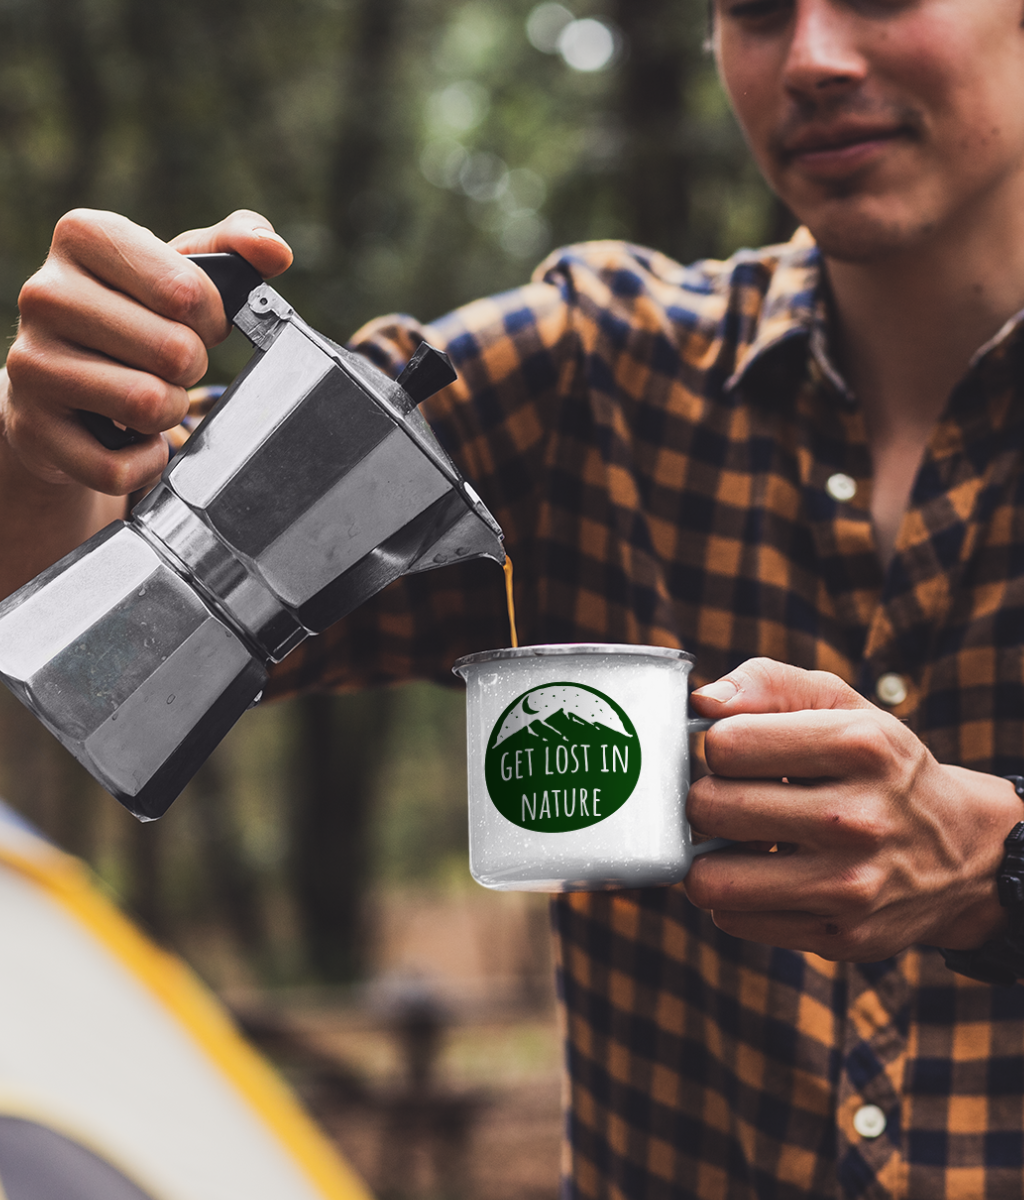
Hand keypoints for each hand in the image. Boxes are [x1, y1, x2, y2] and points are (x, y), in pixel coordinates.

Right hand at [3, 208, 292, 497]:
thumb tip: (274, 251)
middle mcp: (44, 293)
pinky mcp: (32, 427)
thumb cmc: (131, 316)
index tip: (194, 321)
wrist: (60, 381)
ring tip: (149, 395)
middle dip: (190, 367)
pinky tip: (131, 438)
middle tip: (168, 364)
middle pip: (173, 350)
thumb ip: (234, 248)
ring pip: (147, 404)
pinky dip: (144, 462)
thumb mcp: (178, 268)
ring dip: (168, 412)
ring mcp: (32, 362)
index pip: (186, 290)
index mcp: (84, 236)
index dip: (210, 317)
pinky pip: (118, 466)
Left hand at [684, 657, 1023, 960]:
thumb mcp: (841, 705)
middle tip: (733, 799)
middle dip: (707, 799)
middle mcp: (858, 819)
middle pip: (710, 808)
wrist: (963, 852)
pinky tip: (767, 876)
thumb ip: (768, 684)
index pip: (726, 744)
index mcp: (858, 746)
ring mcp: (850, 885)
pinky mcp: (840, 936)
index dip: (719, 746)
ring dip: (710, 858)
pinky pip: (734, 919)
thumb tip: (702, 702)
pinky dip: (735, 897)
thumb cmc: (879, 767)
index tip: (742, 754)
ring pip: (711, 878)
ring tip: (738, 842)